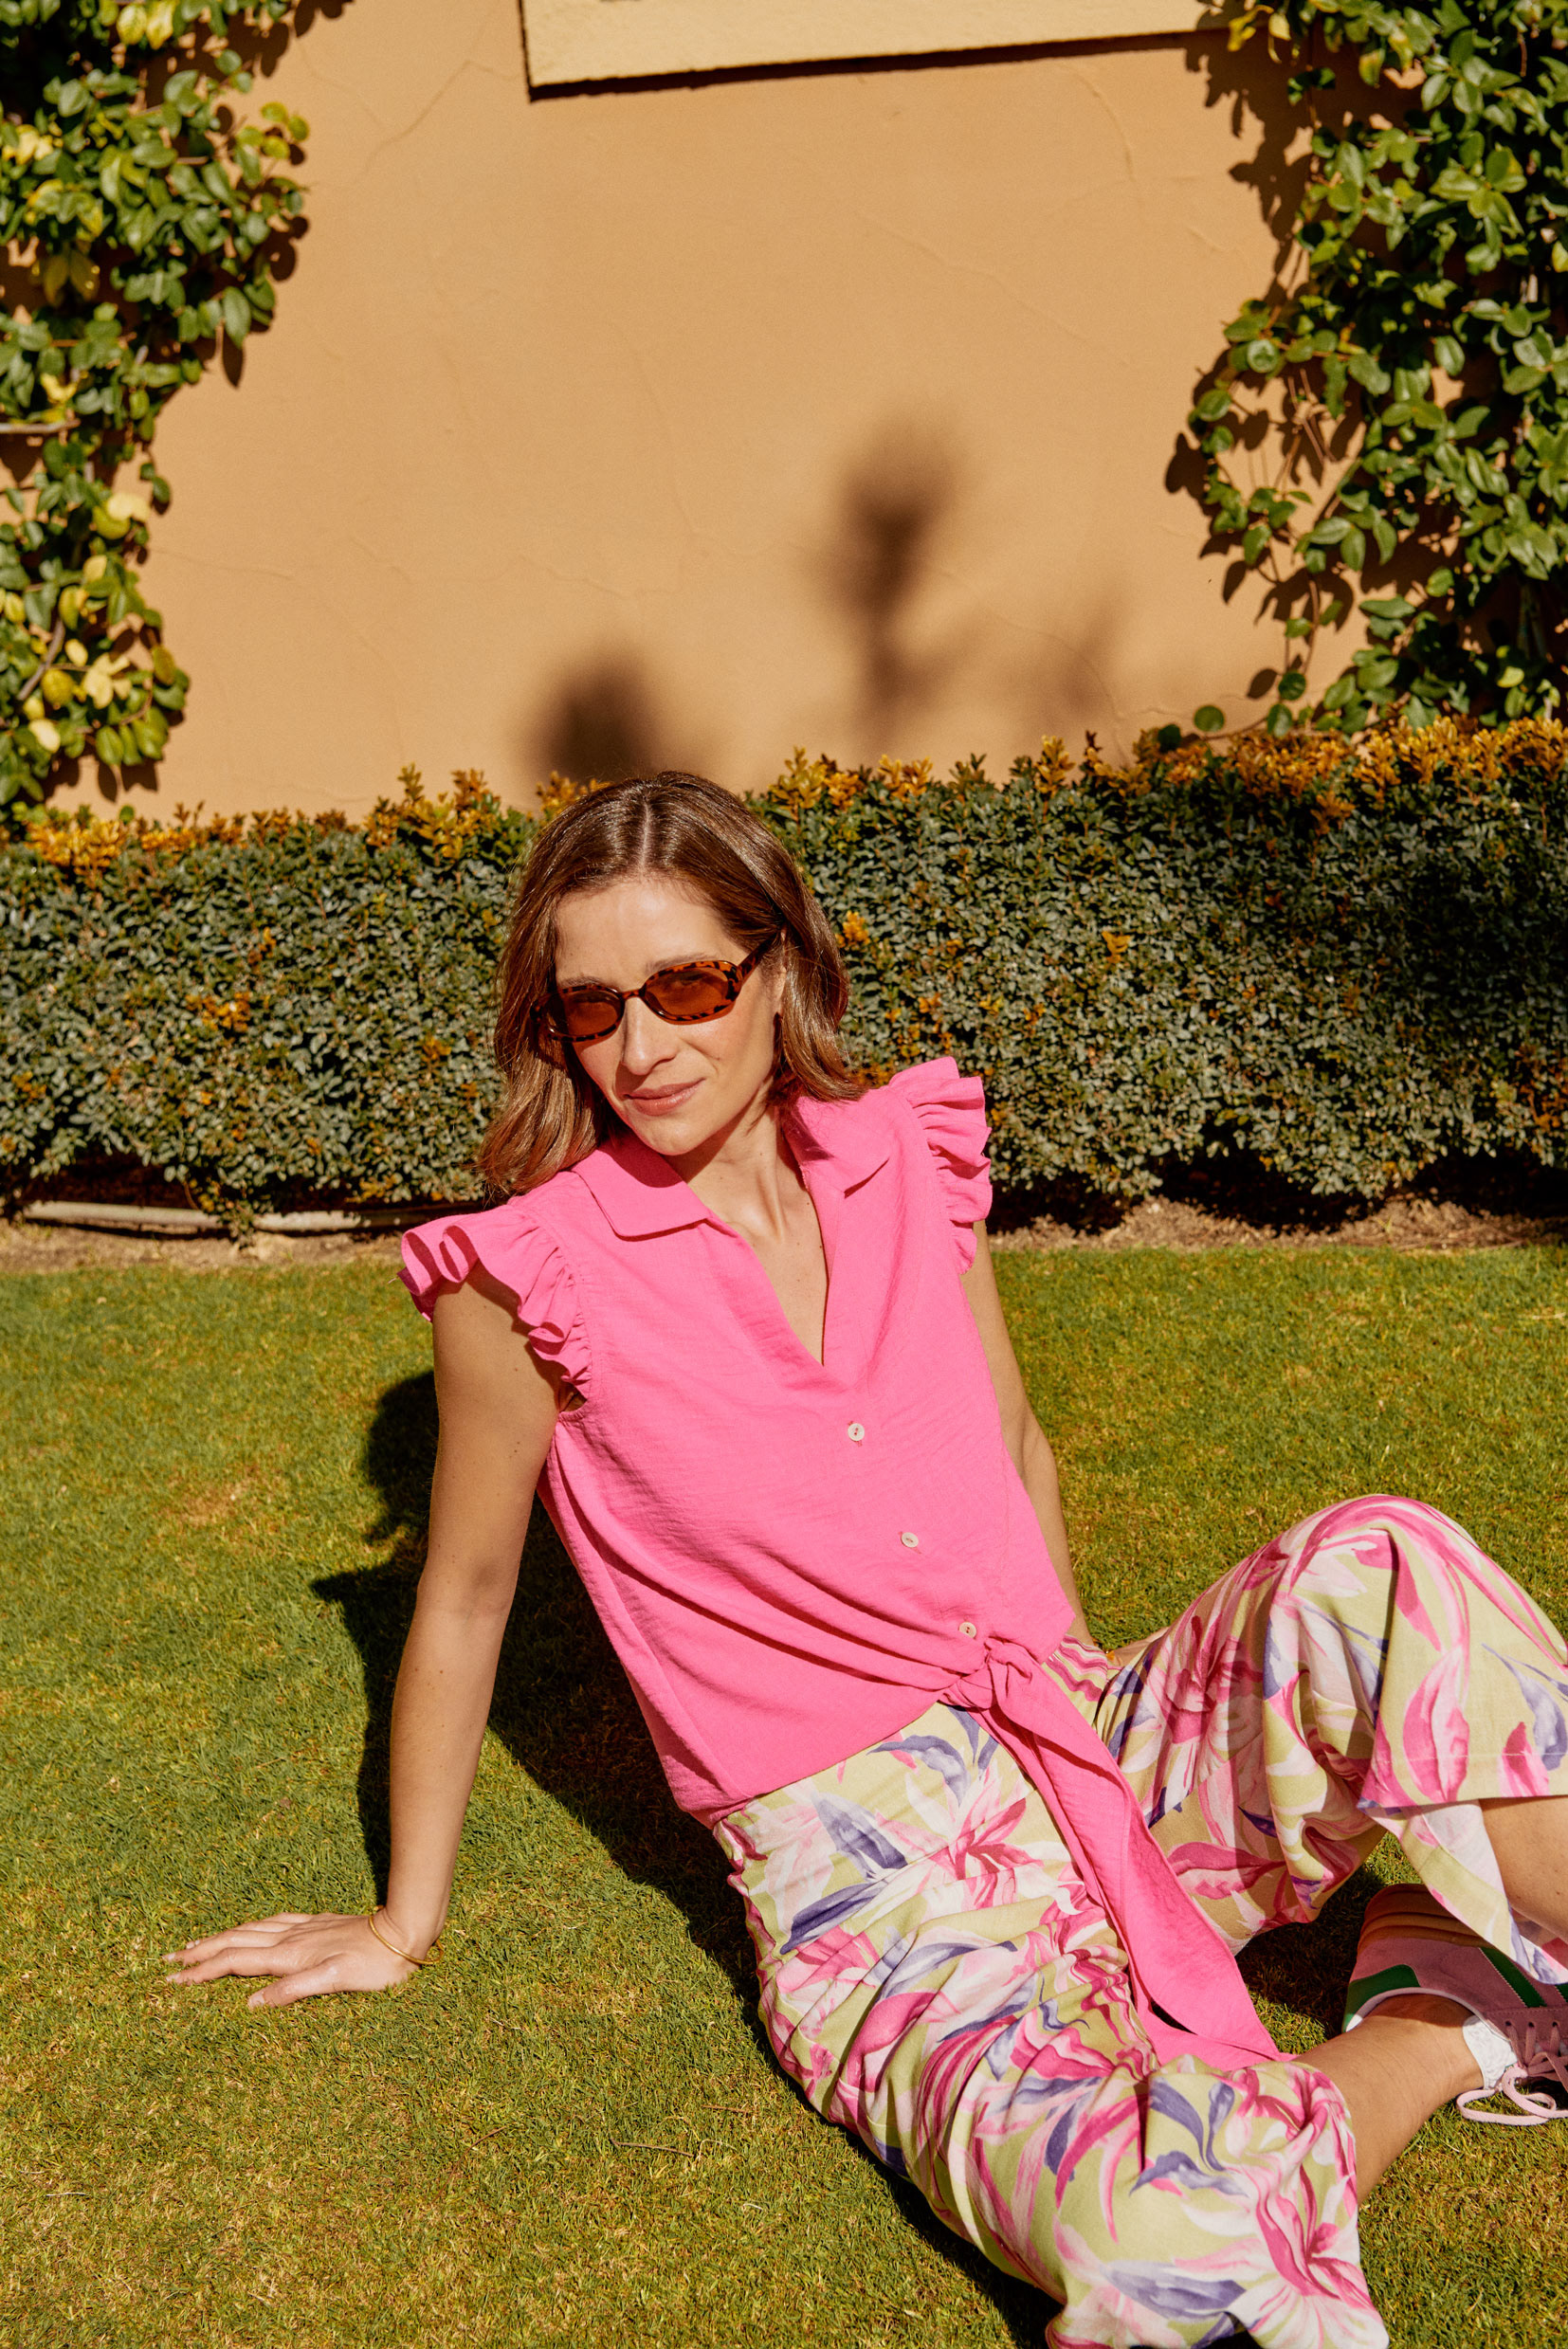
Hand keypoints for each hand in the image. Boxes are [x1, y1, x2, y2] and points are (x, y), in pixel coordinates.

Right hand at [164, 1910, 427, 2009]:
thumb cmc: (374, 1965)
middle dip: (200, 1951)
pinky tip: (250, 1927)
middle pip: (234, 1942)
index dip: (202, 1971)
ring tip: (195, 1943)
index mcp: (290, 1956)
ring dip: (219, 1937)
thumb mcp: (335, 1982)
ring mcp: (303, 1929)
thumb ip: (293, 1991)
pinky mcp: (317, 1924)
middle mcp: (290, 1939)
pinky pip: (273, 1923)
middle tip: (168, 1960)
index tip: (173, 1980)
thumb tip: (251, 2004)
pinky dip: (251, 1928)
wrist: (403, 1932)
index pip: (235, 1962)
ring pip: (250, 1930)